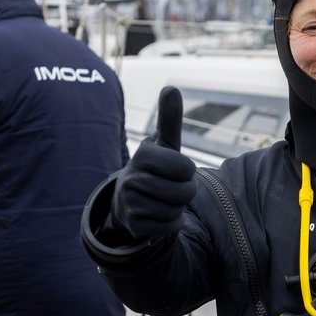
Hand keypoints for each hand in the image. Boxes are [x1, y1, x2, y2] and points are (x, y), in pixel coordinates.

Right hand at [111, 87, 196, 238]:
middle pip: (185, 192)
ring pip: (177, 211)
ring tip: (163, 200)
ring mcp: (130, 203)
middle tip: (171, 187)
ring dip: (177, 208)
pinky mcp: (133, 225)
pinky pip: (169, 227)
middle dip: (185, 192)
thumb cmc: (155, 169)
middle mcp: (132, 178)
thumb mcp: (164, 145)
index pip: (186, 168)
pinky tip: (158, 215)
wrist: (127, 201)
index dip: (187, 171)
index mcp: (143, 154)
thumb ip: (170, 119)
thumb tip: (171, 87)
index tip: (175, 169)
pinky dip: (171, 224)